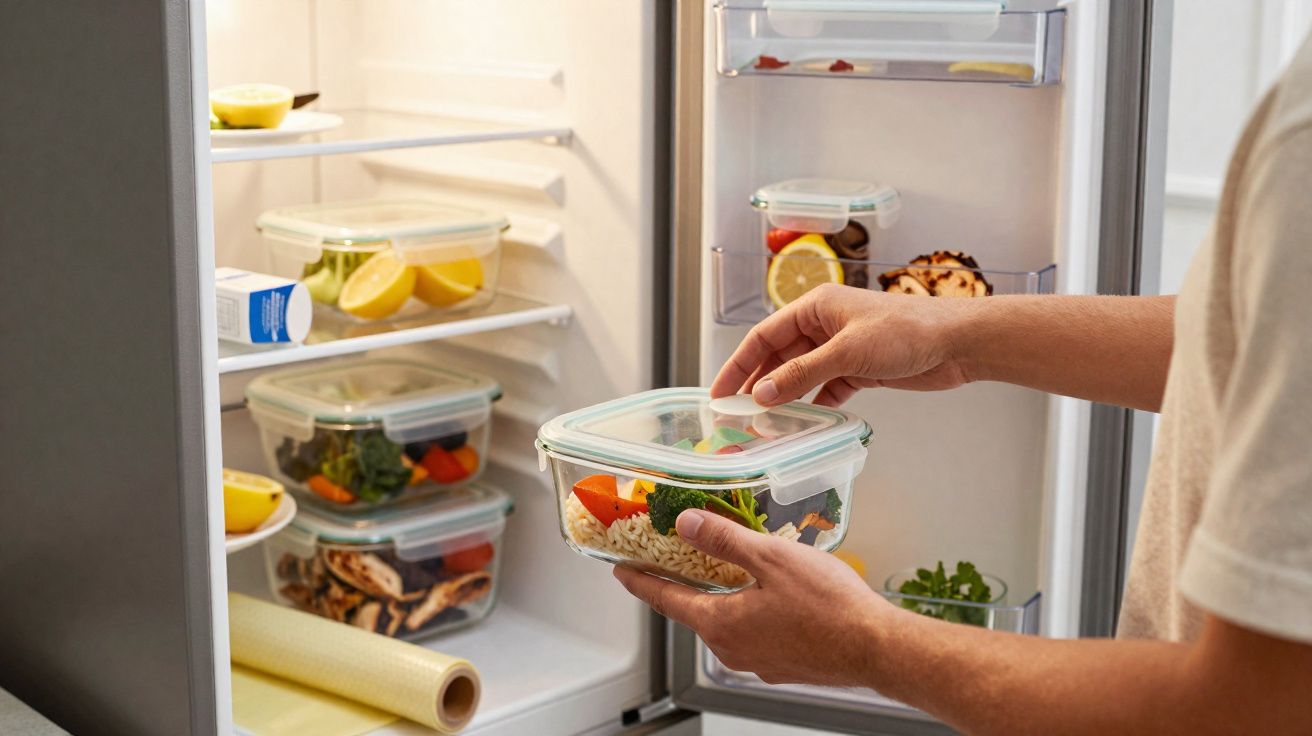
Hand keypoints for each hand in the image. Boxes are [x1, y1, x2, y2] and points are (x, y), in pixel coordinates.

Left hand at [613, 508, 893, 686]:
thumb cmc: (829, 605)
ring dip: (718, 596)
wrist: (876, 647)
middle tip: (671, 560)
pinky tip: (765, 593)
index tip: (622, 570)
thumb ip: (723, 539)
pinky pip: (753, 633)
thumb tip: (685, 523)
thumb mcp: (770, 558)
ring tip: (722, 569)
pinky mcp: (784, 664)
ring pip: (726, 622)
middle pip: (694, 611)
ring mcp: (759, 661)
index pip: (666, 599)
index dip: (641, 582)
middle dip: (681, 584)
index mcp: (721, 624)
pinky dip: (747, 610)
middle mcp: (733, 649)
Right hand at [711, 283, 976, 406]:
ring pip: (801, 375)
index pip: (763, 336)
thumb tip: (761, 395)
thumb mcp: (847, 353)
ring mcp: (841, 348)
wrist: (957, 343)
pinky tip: (804, 423)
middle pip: (778, 357)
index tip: (719, 393)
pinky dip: (814, 405)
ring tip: (764, 425)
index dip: (738, 365)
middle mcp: (824, 325)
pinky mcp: (860, 368)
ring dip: (784, 398)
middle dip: (757, 385)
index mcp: (815, 307)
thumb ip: (801, 374)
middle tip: (736, 416)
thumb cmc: (906, 331)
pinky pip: (826, 388)